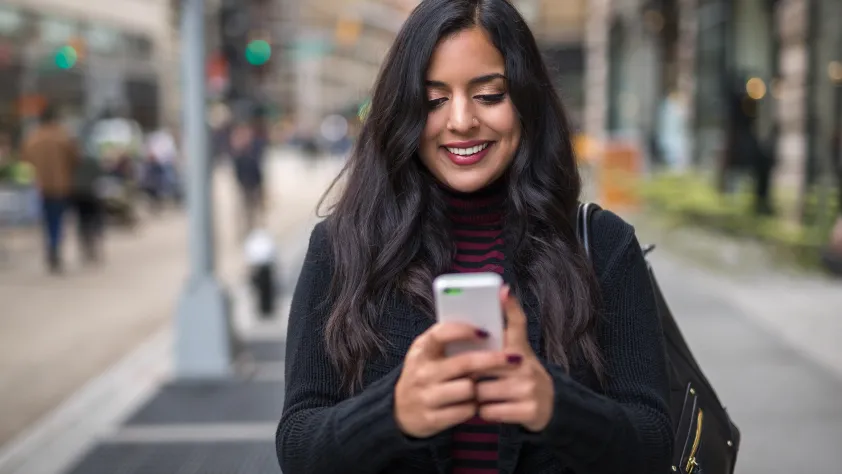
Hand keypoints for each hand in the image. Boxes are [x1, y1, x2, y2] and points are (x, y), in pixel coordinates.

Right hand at [394, 322, 515, 437]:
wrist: (401, 410)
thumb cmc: (425, 374)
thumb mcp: (429, 354)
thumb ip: (449, 341)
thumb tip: (486, 328)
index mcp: (421, 350)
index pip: (441, 334)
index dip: (463, 331)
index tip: (485, 332)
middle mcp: (421, 372)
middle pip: (465, 363)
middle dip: (493, 360)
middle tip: (515, 358)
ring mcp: (425, 396)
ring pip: (468, 389)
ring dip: (480, 388)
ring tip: (480, 386)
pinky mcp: (431, 418)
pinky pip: (465, 410)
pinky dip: (473, 407)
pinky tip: (471, 403)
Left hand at [476, 286, 554, 431]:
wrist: (549, 406)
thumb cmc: (520, 375)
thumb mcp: (515, 352)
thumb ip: (502, 332)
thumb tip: (502, 292)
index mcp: (520, 348)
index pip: (517, 322)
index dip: (510, 307)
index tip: (503, 291)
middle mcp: (527, 365)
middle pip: (484, 364)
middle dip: (472, 373)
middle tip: (471, 377)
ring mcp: (529, 388)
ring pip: (482, 390)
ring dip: (477, 396)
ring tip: (485, 394)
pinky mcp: (530, 410)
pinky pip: (489, 411)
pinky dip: (485, 412)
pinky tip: (493, 408)